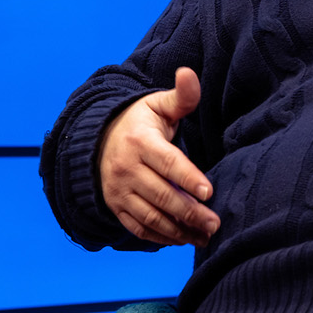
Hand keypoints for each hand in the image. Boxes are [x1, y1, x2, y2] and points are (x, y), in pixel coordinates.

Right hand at [98, 67, 219, 246]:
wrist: (98, 139)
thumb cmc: (140, 121)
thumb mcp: (158, 105)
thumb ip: (181, 96)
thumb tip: (189, 73)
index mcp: (141, 141)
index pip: (167, 162)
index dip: (188, 177)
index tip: (209, 191)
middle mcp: (127, 168)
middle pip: (161, 194)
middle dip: (190, 212)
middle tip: (214, 223)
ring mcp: (119, 190)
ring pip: (150, 215)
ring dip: (177, 230)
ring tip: (203, 236)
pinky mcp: (116, 206)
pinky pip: (137, 227)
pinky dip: (159, 237)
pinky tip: (181, 240)